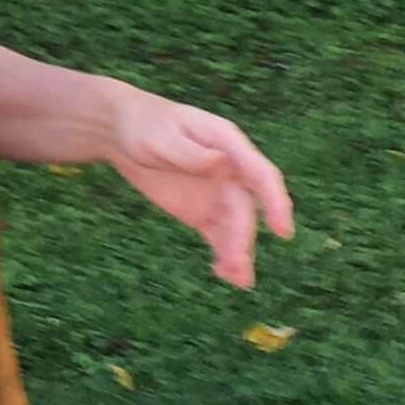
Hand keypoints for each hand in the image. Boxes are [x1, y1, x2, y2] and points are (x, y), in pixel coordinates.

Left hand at [102, 86, 293, 292]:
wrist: (122, 133)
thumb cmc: (143, 125)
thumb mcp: (161, 136)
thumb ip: (189, 152)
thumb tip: (220, 162)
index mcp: (228, 145)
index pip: (261, 175)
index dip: (276, 202)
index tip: (282, 230)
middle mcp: (230, 171)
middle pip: (245, 209)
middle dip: (243, 237)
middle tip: (233, 264)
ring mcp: (216, 193)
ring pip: (236, 228)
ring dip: (238, 252)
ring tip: (236, 279)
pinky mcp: (201, 212)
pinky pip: (218, 237)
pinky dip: (223, 255)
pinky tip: (223, 274)